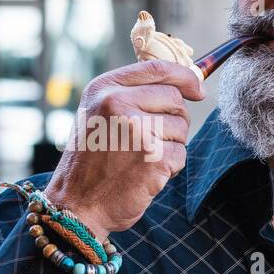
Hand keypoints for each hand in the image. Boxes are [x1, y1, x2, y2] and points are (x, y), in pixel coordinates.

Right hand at [43, 59, 204, 238]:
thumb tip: (188, 84)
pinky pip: (180, 154)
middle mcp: (117, 103)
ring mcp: (136, 130)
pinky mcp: (152, 157)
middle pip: (174, 98)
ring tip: (141, 158)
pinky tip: (145, 174)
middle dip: (174, 120)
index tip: (198, 88)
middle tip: (153, 140)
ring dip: (171, 145)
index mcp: (104, 89)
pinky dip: (170, 168)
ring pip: (181, 127)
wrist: (75, 205)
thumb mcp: (99, 115)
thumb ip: (132, 95)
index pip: (156, 68)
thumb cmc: (92, 161)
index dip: (184, 76)